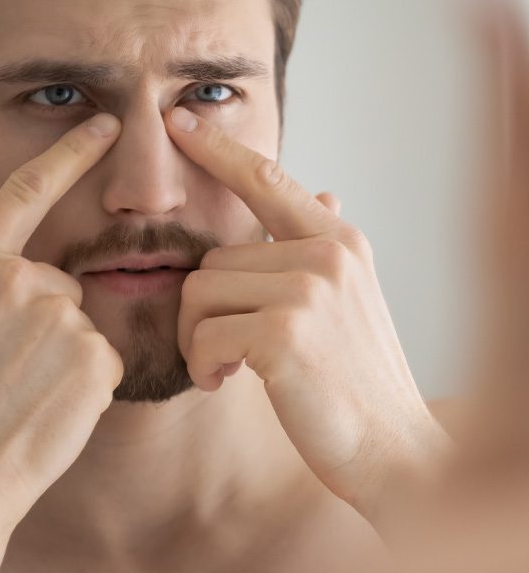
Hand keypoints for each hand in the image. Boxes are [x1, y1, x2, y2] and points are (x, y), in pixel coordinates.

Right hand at [0, 112, 124, 532]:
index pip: (30, 189)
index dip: (73, 152)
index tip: (106, 124)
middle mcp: (18, 278)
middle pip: (55, 279)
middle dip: (39, 314)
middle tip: (4, 366)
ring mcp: (59, 317)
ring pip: (77, 321)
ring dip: (60, 351)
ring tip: (21, 390)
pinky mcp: (93, 357)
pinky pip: (99, 358)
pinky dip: (83, 381)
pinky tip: (47, 406)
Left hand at [164, 106, 451, 520]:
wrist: (395, 452)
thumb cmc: (358, 380)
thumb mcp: (350, 300)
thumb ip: (322, 248)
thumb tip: (324, 190)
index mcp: (338, 241)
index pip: (266, 179)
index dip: (216, 149)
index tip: (177, 120)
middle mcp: (325, 254)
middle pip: (211, 260)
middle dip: (201, 311)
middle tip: (221, 350)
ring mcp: (307, 290)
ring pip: (198, 294)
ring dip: (197, 340)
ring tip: (226, 368)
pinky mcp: (284, 333)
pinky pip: (202, 334)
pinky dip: (200, 364)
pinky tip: (223, 382)